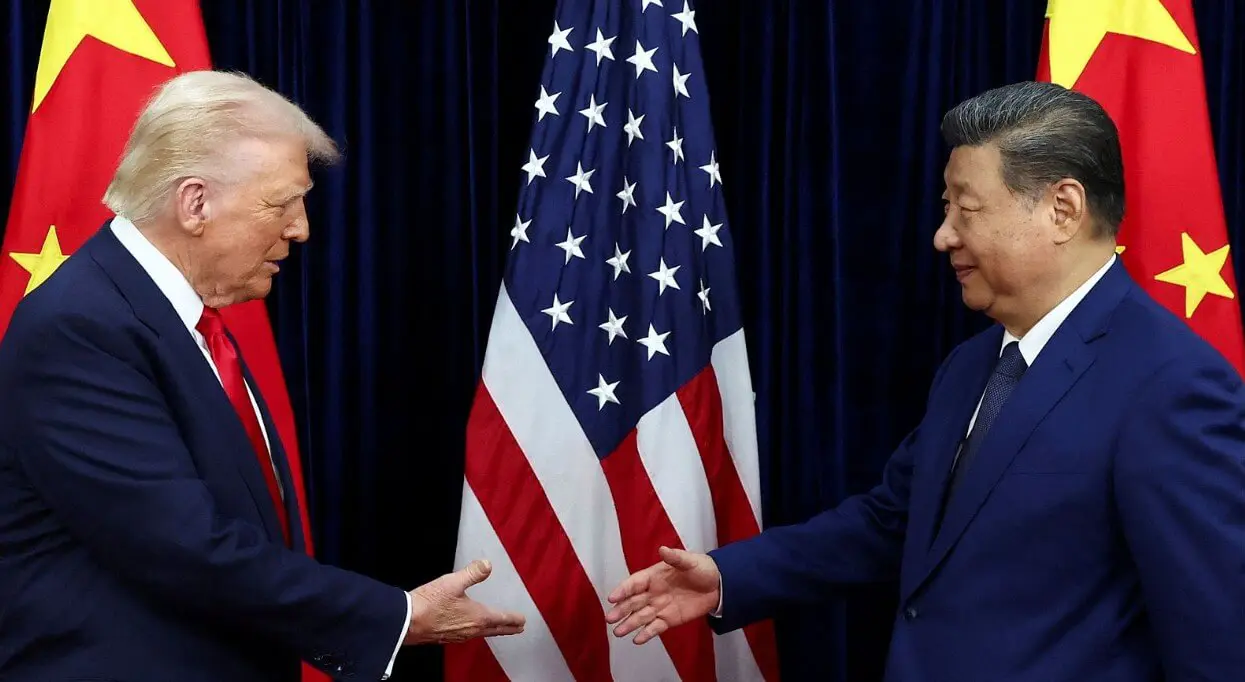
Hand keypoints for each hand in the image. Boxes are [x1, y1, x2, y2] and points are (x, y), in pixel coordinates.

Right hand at [404, 559, 525, 644]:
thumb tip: (488, 564)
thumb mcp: (453, 582)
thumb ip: (472, 573)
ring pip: (483, 633)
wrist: (407, 622)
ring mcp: (459, 635)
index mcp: (477, 617)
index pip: (501, 619)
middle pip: (495, 629)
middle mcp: (471, 629)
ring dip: (494, 630)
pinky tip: (472, 629)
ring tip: (499, 628)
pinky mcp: (447, 637)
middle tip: (518, 628)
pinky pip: (469, 635)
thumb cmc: (429, 603)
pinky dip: (478, 632)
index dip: (513, 619)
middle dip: (508, 628)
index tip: (523, 621)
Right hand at [604, 546, 720, 644]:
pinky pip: (655, 627)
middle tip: (610, 619)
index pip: (634, 583)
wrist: (718, 585)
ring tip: (618, 632)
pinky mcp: (669, 619)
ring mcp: (660, 607)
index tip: (612, 597)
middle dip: (621, 610)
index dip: (623, 590)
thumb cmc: (701, 569)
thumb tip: (662, 549)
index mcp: (654, 576)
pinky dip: (646, 634)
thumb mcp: (689, 561)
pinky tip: (637, 640)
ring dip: (629, 624)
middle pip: (633, 602)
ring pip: (641, 617)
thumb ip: (675, 557)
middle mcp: (652, 592)